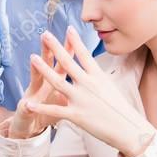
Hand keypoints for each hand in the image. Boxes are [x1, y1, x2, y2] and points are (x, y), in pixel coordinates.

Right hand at [8, 30, 76, 138]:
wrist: (27, 126)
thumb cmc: (48, 113)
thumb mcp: (61, 101)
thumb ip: (70, 89)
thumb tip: (86, 77)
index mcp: (54, 81)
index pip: (63, 61)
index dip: (68, 49)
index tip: (71, 33)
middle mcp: (42, 84)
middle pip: (48, 65)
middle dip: (49, 51)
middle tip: (48, 36)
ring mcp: (34, 95)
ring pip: (35, 80)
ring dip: (36, 71)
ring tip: (33, 58)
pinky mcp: (27, 110)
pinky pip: (29, 109)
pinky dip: (29, 107)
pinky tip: (27, 104)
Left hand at [23, 27, 154, 156]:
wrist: (128, 129)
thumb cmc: (120, 109)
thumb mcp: (110, 88)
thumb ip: (97, 78)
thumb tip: (91, 68)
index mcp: (98, 77)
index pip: (85, 54)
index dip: (76, 41)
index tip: (68, 28)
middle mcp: (89, 85)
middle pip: (68, 62)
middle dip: (55, 47)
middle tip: (44, 34)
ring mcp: (81, 99)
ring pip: (58, 82)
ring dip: (44, 69)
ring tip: (33, 58)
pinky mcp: (76, 115)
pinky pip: (55, 110)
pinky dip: (40, 108)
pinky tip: (28, 103)